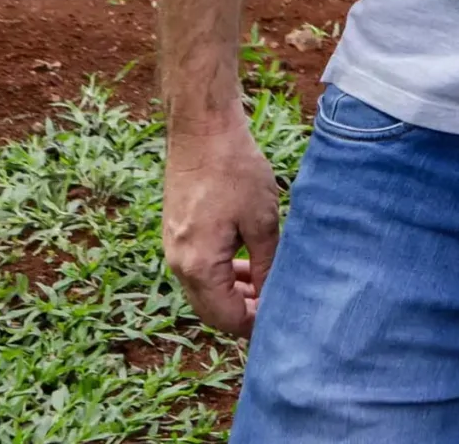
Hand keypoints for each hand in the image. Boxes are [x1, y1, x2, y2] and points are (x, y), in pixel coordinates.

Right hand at [162, 116, 282, 335]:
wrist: (201, 132)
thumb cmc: (234, 171)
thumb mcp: (262, 221)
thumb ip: (267, 264)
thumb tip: (273, 297)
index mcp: (199, 266)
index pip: (226, 318)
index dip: (256, 326)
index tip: (285, 323)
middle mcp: (179, 264)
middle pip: (212, 310)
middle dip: (245, 314)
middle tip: (281, 309)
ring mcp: (173, 250)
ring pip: (205, 291)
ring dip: (235, 295)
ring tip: (270, 287)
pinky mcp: (177, 235)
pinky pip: (200, 270)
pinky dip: (223, 275)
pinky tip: (249, 266)